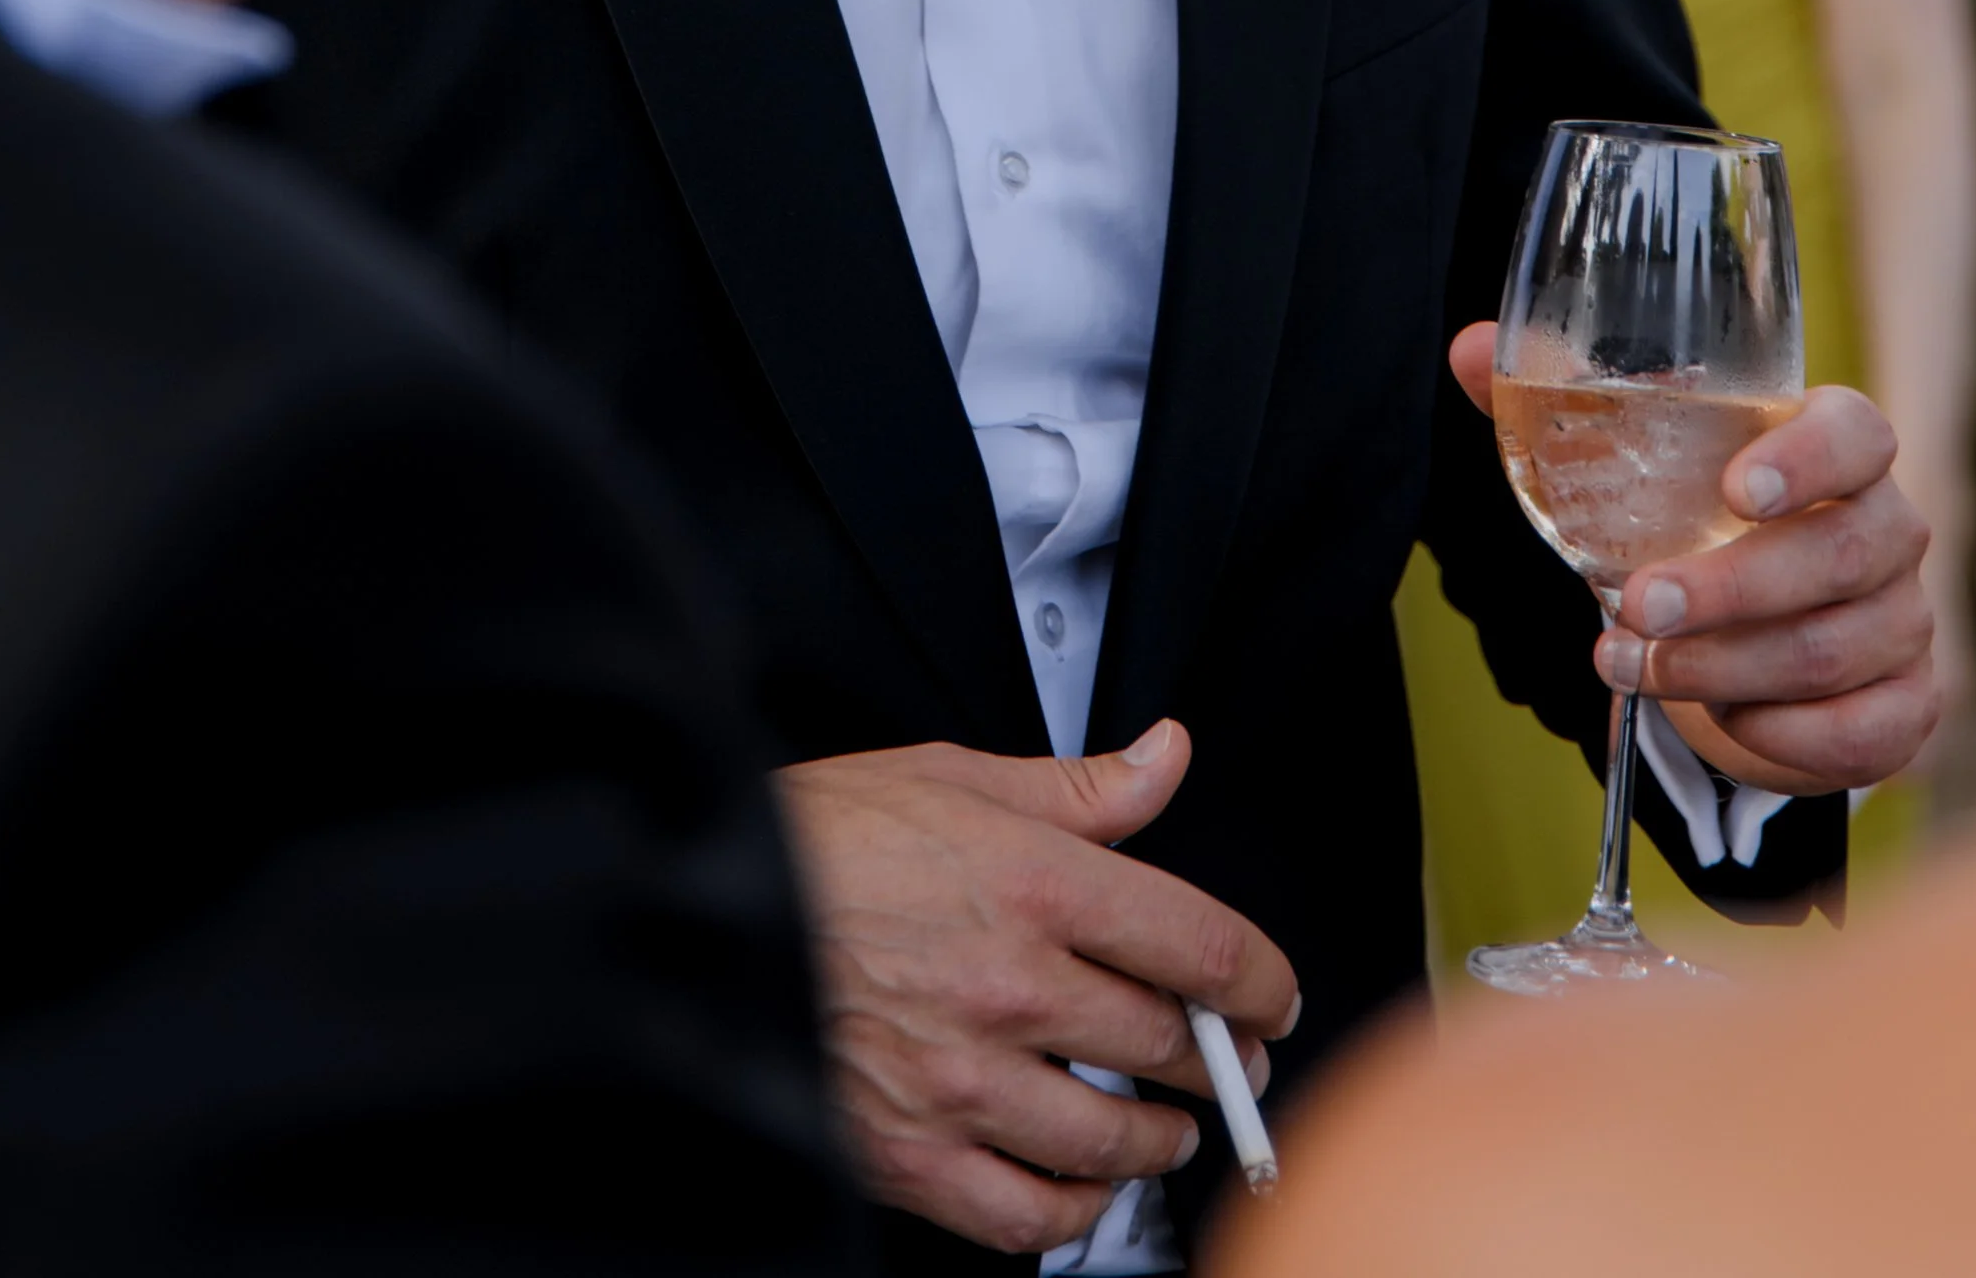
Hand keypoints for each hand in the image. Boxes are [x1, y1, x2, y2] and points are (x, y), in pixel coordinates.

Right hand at [773, 721, 1296, 1256]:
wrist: (702, 906)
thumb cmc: (817, 837)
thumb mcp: (950, 775)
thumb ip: (1077, 786)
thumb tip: (1163, 756)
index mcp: (1033, 882)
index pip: (1204, 947)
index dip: (1265, 981)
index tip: (1273, 997)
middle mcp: (1013, 985)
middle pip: (1170, 1045)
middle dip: (1217, 1058)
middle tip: (1223, 1059)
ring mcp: (966, 1080)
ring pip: (1116, 1139)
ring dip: (1159, 1137)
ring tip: (1160, 1124)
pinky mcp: (916, 1154)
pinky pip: (1032, 1218)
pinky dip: (1075, 1211)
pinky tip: (1079, 1184)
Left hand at [1450, 323, 1939, 791]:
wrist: (1749, 629)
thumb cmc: (1693, 522)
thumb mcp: (1635, 460)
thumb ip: (1557, 398)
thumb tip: (1470, 347)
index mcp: (1837, 449)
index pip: (1857, 432)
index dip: (1809, 457)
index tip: (1740, 489)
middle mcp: (1887, 528)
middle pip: (1838, 554)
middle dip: (1727, 588)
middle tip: (1635, 605)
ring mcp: (1905, 620)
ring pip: (1830, 650)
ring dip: (1719, 666)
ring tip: (1626, 665)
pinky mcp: (1907, 704)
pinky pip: (1859, 732)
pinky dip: (1777, 734)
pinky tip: (1717, 720)